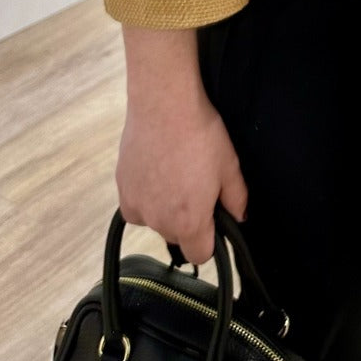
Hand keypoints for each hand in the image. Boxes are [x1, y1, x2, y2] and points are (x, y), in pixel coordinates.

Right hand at [117, 88, 249, 266]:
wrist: (164, 105)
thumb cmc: (200, 134)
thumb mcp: (229, 166)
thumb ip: (237, 199)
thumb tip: (239, 217)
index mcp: (189, 222)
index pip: (199, 255)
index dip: (208, 239)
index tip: (211, 219)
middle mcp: (159, 221)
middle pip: (176, 236)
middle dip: (186, 219)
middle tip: (194, 185)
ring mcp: (136, 205)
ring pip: (155, 220)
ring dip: (164, 207)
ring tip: (173, 172)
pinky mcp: (121, 188)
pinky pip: (136, 205)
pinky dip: (144, 195)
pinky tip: (155, 169)